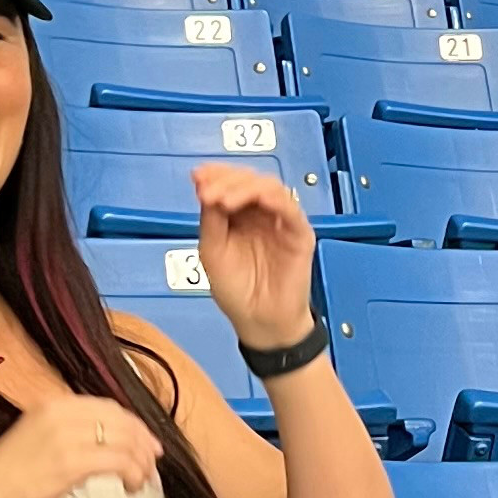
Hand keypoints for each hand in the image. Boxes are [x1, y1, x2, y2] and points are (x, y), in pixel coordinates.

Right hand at [0, 397, 161, 497]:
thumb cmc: (4, 480)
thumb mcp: (35, 440)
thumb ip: (66, 435)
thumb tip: (102, 446)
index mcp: (53, 405)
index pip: (107, 407)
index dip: (133, 425)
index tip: (146, 442)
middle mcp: (61, 413)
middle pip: (122, 420)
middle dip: (143, 441)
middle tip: (152, 463)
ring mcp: (67, 435)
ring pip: (126, 441)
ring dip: (141, 462)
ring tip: (141, 481)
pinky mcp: (72, 462)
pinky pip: (120, 461)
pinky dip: (134, 474)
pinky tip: (132, 488)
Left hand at [190, 166, 316, 350]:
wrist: (259, 322)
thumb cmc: (237, 291)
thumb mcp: (212, 251)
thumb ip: (211, 219)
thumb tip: (207, 187)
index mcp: (239, 215)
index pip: (230, 183)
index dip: (215, 175)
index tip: (197, 175)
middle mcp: (260, 214)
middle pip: (249, 180)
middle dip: (226, 180)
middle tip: (207, 190)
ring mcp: (280, 222)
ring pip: (269, 187)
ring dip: (245, 188)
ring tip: (223, 200)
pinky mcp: (299, 234)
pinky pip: (290, 208)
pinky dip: (273, 199)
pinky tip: (255, 199)